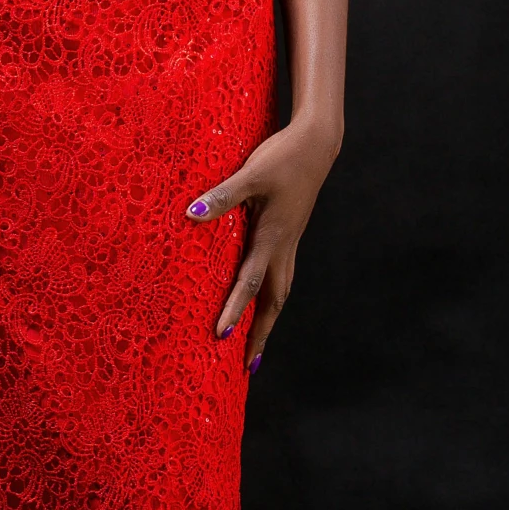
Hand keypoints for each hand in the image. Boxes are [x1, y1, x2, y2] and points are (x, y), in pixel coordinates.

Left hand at [184, 120, 340, 370]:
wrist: (316, 144)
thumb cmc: (283, 157)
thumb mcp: (250, 174)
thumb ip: (222, 196)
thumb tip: (192, 214)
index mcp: (272, 237)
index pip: (249, 283)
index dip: (234, 310)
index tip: (220, 337)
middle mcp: (283, 246)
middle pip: (273, 301)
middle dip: (260, 333)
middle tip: (249, 365)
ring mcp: (289, 241)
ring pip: (280, 290)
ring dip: (268, 318)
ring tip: (257, 342)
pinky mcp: (290, 232)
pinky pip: (280, 273)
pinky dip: (271, 294)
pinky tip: (262, 295)